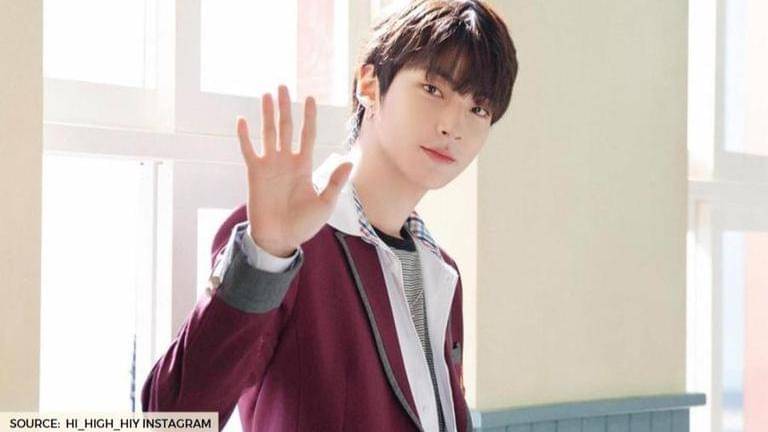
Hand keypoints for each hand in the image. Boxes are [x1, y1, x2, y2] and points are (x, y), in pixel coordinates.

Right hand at [236, 85, 352, 256]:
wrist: (280, 238)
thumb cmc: (304, 224)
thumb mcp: (325, 204)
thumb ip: (334, 182)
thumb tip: (348, 161)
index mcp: (304, 165)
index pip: (307, 135)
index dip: (309, 117)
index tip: (310, 98)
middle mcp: (286, 161)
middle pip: (286, 127)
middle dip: (285, 107)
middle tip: (282, 86)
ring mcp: (270, 165)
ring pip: (269, 133)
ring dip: (267, 114)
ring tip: (266, 95)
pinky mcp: (255, 173)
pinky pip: (248, 150)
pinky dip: (244, 136)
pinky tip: (241, 120)